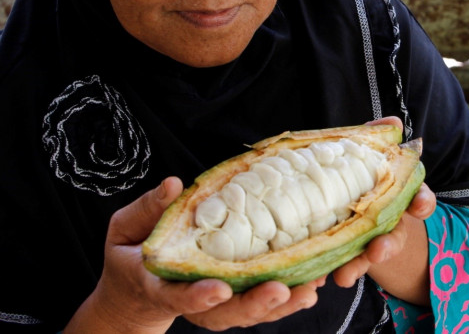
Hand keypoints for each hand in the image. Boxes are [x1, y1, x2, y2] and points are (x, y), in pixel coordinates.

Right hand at [65, 177, 324, 332]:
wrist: (135, 294)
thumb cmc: (131, 254)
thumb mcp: (126, 229)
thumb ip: (149, 209)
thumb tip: (173, 184)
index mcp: (158, 285)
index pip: (176, 295)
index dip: (198, 296)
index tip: (220, 288)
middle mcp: (190, 302)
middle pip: (223, 314)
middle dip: (253, 304)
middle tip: (280, 290)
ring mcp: (214, 306)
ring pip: (248, 313)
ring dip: (280, 305)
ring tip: (308, 289)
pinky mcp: (232, 300)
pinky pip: (261, 306)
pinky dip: (287, 297)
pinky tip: (312, 283)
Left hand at [334, 115, 436, 304]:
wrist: (327, 196)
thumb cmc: (352, 171)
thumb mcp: (360, 151)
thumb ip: (374, 138)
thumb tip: (391, 123)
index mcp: (396, 195)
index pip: (418, 198)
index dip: (423, 202)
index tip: (421, 206)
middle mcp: (387, 221)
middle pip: (395, 235)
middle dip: (388, 245)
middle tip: (378, 251)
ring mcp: (366, 240)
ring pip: (367, 256)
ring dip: (359, 266)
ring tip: (344, 276)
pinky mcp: (343, 254)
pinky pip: (339, 265)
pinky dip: (330, 271)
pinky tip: (319, 278)